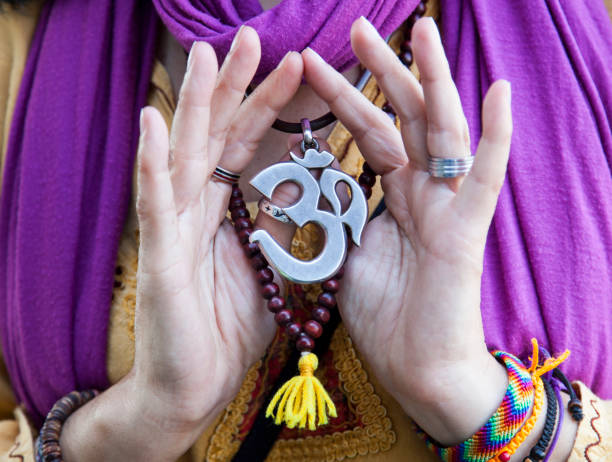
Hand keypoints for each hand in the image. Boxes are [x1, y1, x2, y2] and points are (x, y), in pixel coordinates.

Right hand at [60, 28, 302, 460]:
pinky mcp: (158, 257)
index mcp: (225, 212)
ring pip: (185, 156)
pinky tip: (151, 122)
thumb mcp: (268, 270)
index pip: (250, 148)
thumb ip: (280, 229)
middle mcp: (197, 210)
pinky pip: (153, 203)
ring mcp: (173, 229)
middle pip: (218, 137)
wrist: (194, 385)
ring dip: (194, 106)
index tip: (300, 68)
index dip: (272, 107)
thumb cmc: (228, 329)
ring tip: (200, 55)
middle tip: (250, 36)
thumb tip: (304, 189)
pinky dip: (153, 164)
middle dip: (235, 87)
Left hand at [303, 17, 511, 444]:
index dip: (341, 98)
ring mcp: (447, 207)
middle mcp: (422, 192)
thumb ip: (341, 217)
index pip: (367, 133)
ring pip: (440, 132)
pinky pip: (483, 179)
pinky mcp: (466, 232)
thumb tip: (319, 190)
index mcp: (393, 197)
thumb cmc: (386, 315)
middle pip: (401, 118)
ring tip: (421, 31)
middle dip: (379, 72)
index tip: (312, 65)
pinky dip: (493, 138)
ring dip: (431, 81)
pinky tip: (497, 93)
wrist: (418, 368)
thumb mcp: (348, 255)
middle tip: (356, 26)